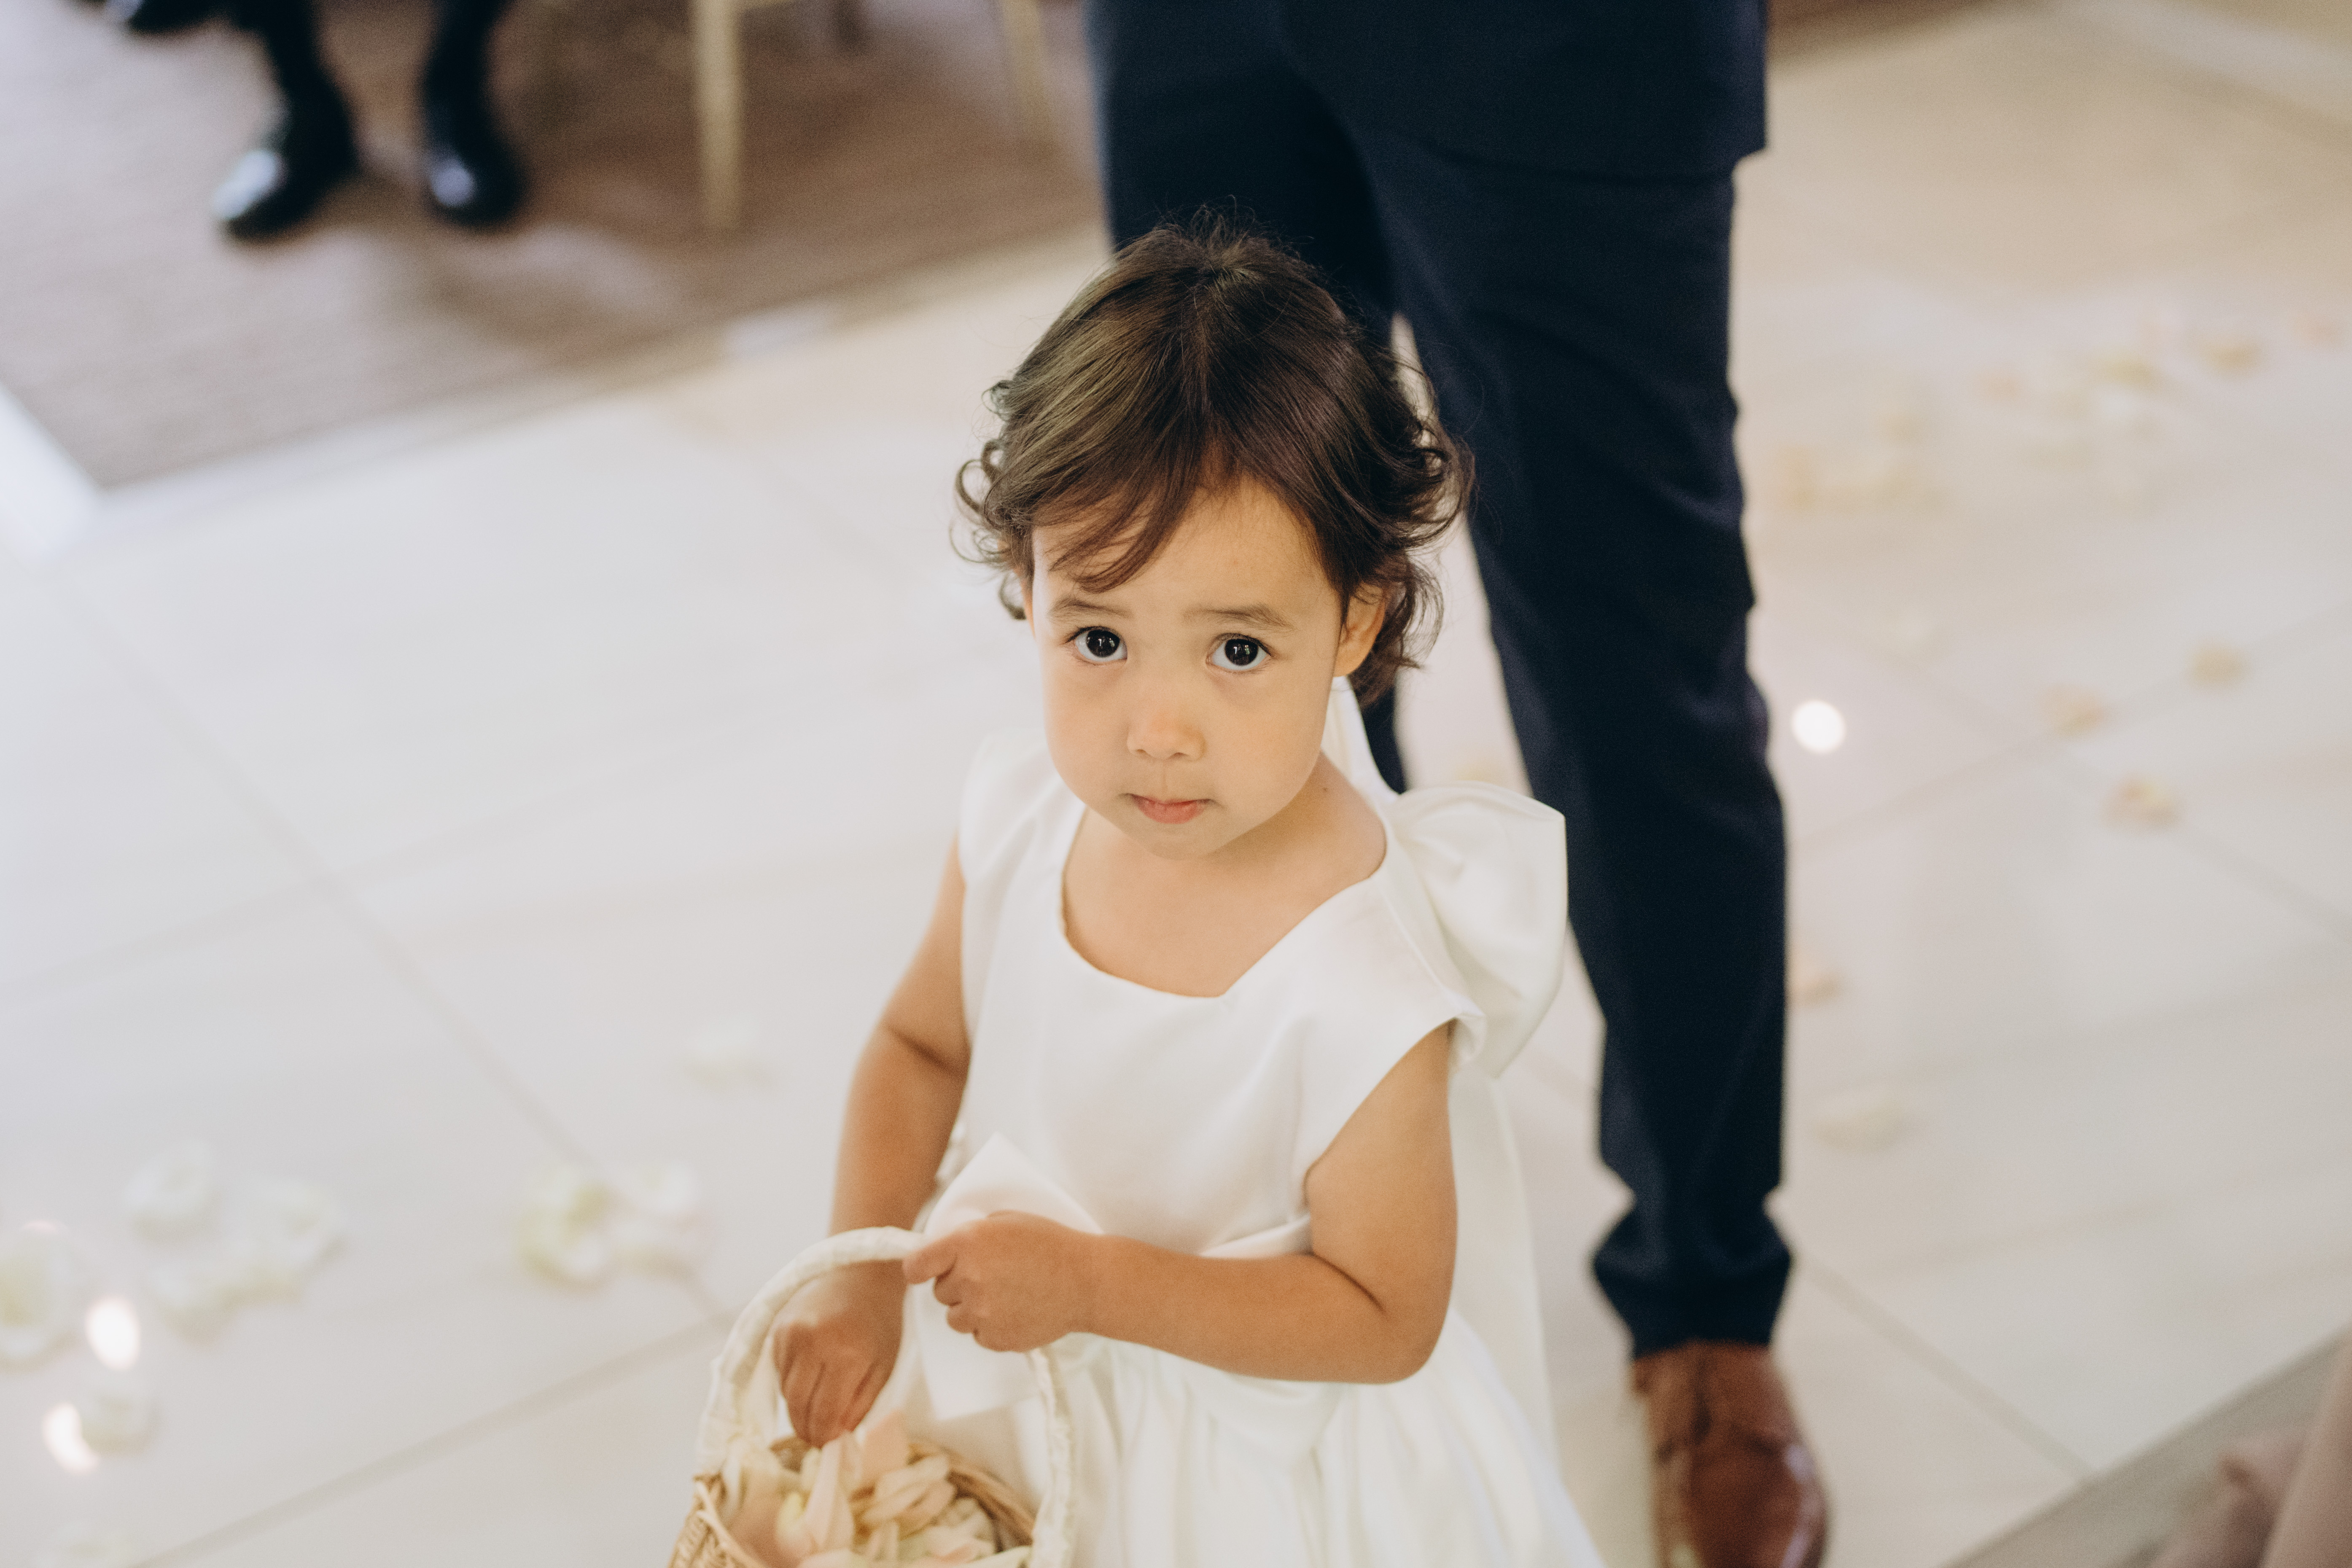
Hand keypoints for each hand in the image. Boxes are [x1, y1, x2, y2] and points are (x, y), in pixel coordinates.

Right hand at [771, 1260, 902, 1445]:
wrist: (859, 1271)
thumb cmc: (879, 1320)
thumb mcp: (883, 1366)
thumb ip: (859, 1405)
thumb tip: (835, 1438)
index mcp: (846, 1354)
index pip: (822, 1415)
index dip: (824, 1438)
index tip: (829, 1445)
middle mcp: (812, 1343)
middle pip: (797, 1408)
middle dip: (808, 1429)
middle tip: (819, 1436)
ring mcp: (789, 1335)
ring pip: (785, 1393)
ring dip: (799, 1407)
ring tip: (818, 1405)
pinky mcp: (776, 1329)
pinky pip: (778, 1373)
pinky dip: (792, 1383)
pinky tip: (810, 1376)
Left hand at [904, 1213, 1097, 1353]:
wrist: (1086, 1280)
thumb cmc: (1050, 1243)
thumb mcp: (1006, 1221)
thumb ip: (969, 1236)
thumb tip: (943, 1252)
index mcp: (966, 1243)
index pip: (915, 1265)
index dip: (919, 1268)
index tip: (924, 1270)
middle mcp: (968, 1279)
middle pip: (939, 1292)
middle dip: (957, 1283)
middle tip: (988, 1274)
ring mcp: (981, 1312)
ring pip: (955, 1317)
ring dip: (971, 1308)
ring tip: (1004, 1294)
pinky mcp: (996, 1338)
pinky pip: (978, 1335)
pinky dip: (991, 1326)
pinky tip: (1016, 1309)